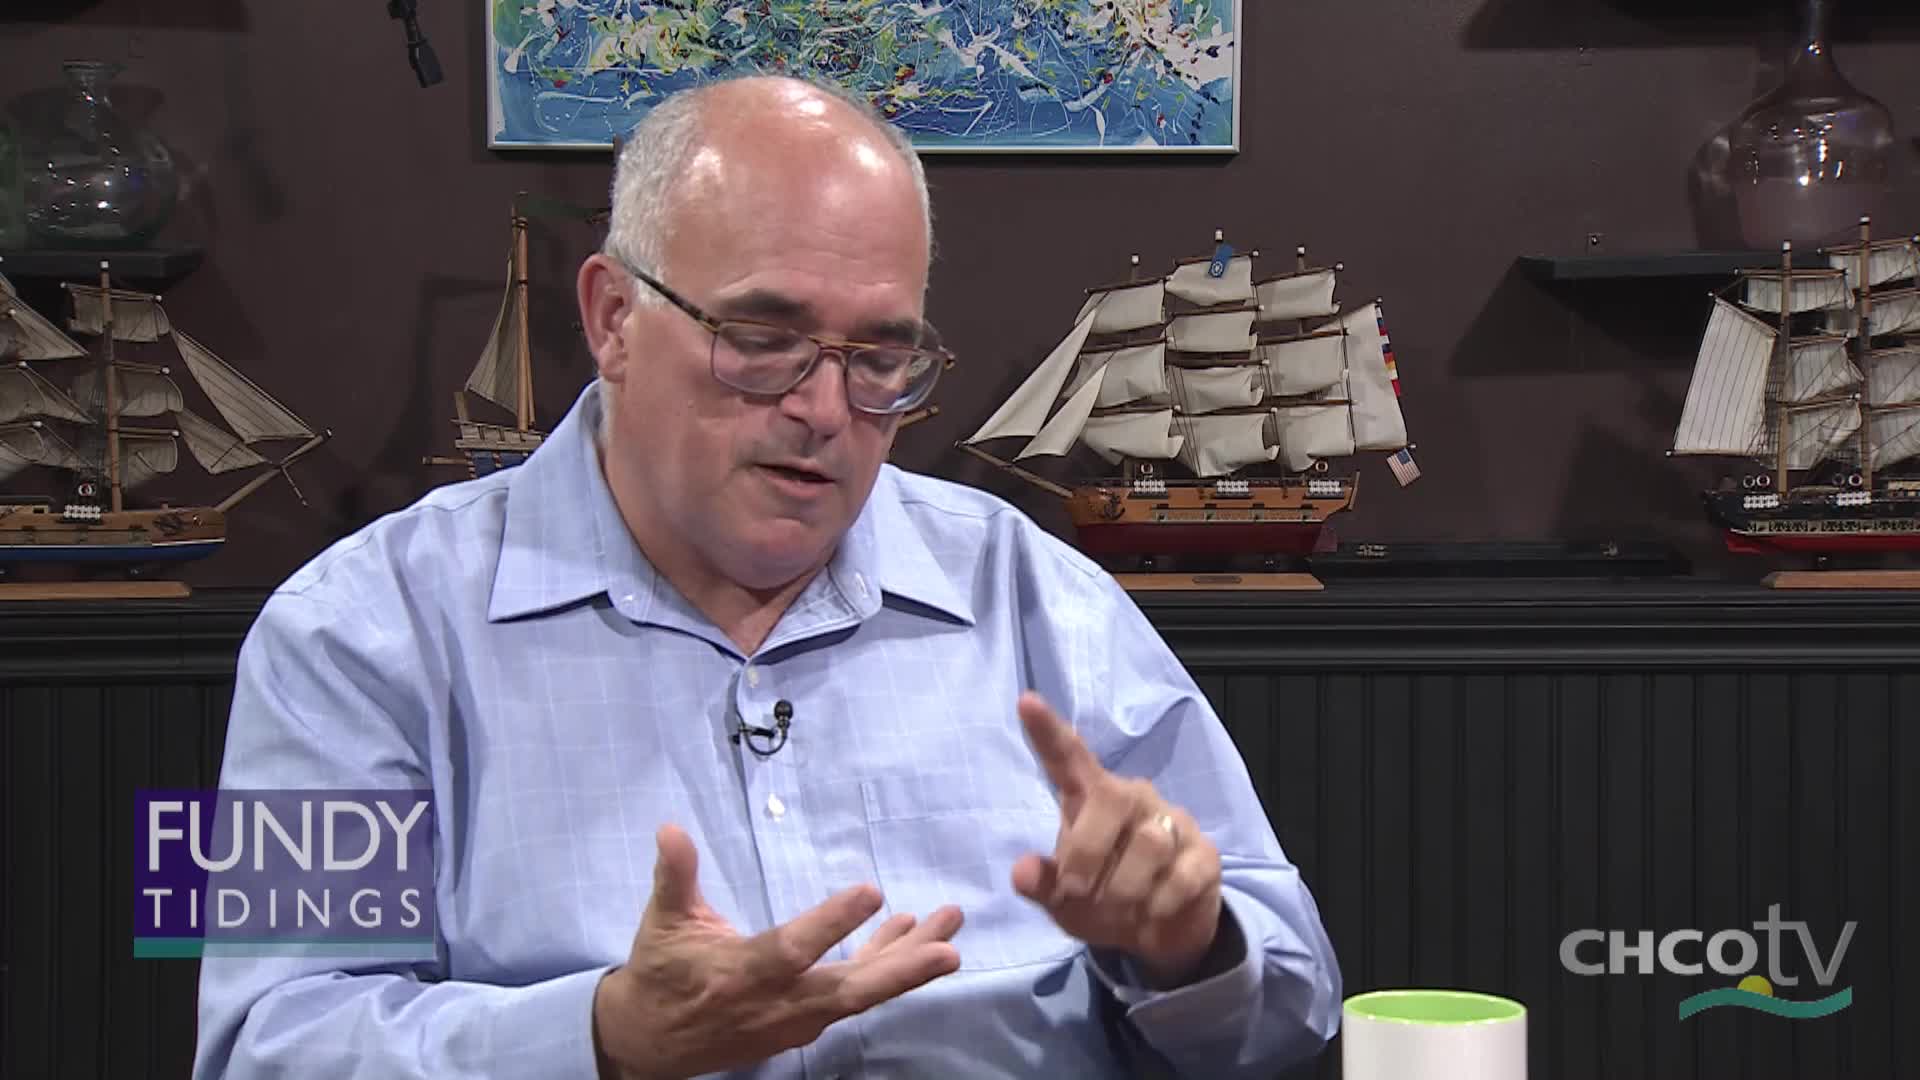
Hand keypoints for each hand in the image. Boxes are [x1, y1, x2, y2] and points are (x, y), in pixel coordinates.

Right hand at [594, 824, 962, 1079]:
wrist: (651, 1043)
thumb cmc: (660, 974)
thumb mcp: (662, 922)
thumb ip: (674, 876)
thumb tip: (670, 829)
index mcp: (741, 973)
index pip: (792, 950)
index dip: (832, 924)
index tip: (873, 892)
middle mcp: (777, 1003)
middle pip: (849, 990)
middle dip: (902, 970)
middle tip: (948, 948)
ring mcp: (796, 1019)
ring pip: (861, 993)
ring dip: (906, 962)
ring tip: (950, 929)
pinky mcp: (806, 1022)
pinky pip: (855, 993)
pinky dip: (884, 964)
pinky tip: (910, 930)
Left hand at [1011, 691, 1222, 987]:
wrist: (1163, 933)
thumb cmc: (1104, 899)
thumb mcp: (1064, 900)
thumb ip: (1043, 885)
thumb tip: (1022, 874)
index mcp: (1091, 797)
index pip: (1069, 756)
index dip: (1048, 731)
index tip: (1025, 702)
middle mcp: (1133, 798)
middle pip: (1112, 799)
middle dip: (1087, 853)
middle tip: (1075, 893)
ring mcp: (1174, 822)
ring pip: (1150, 844)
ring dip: (1122, 892)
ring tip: (1115, 914)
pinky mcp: (1205, 855)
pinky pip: (1181, 877)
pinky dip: (1156, 908)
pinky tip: (1149, 916)